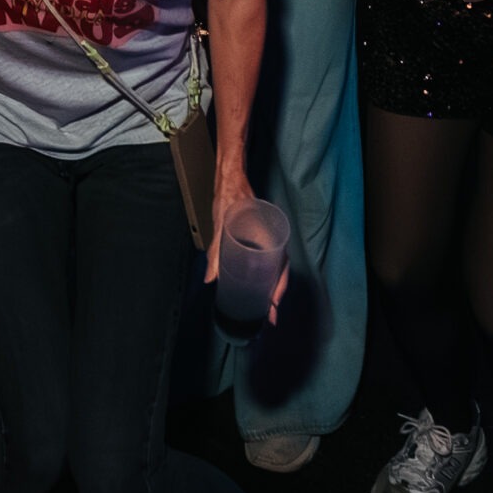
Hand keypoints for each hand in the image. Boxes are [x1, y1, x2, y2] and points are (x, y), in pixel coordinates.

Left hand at [203, 166, 289, 326]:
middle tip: (269, 317)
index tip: (273, 309)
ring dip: (272, 288)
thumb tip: (210, 278)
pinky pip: (269, 260)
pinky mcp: (261, 237)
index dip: (278, 292)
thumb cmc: (230, 195)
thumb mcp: (222, 224)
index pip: (282, 270)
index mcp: (271, 236)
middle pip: (280, 273)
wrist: (232, 175)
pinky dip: (267, 276)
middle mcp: (274, 239)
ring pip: (276, 268)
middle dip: (276, 297)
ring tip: (265, 307)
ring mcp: (268, 239)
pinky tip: (258, 285)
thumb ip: (217, 252)